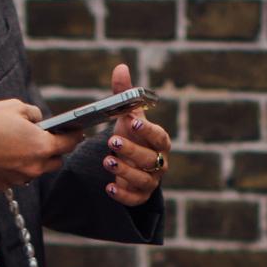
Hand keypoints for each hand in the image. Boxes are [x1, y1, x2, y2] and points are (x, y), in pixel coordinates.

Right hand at [0, 98, 81, 192]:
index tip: (77, 131)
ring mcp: (18, 179)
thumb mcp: (14, 106)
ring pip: (35, 170)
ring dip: (33, 160)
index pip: (69, 143)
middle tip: (46, 138)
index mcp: (42, 146)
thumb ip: (33, 113)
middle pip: (54, 161)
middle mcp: (34, 167)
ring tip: (20, 145)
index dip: (75, 135)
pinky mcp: (3, 185)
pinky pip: (16, 177)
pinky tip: (2, 155)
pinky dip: (14, 168)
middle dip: (54, 150)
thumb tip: (38, 120)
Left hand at [101, 63, 170, 206]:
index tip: (133, 121)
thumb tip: (120, 68)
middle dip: (131, 150)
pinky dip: (123, 194)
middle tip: (112, 142)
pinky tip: (109, 187)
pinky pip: (136, 198)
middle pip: (150, 158)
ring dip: (125, 171)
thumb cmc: (132, 134)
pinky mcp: (140, 194)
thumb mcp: (128, 115)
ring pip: (143, 179)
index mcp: (159, 140)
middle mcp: (159, 161)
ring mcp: (151, 179)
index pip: (159, 136)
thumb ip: (124, 93)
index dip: (148, 130)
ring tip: (107, 161)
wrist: (131, 161)